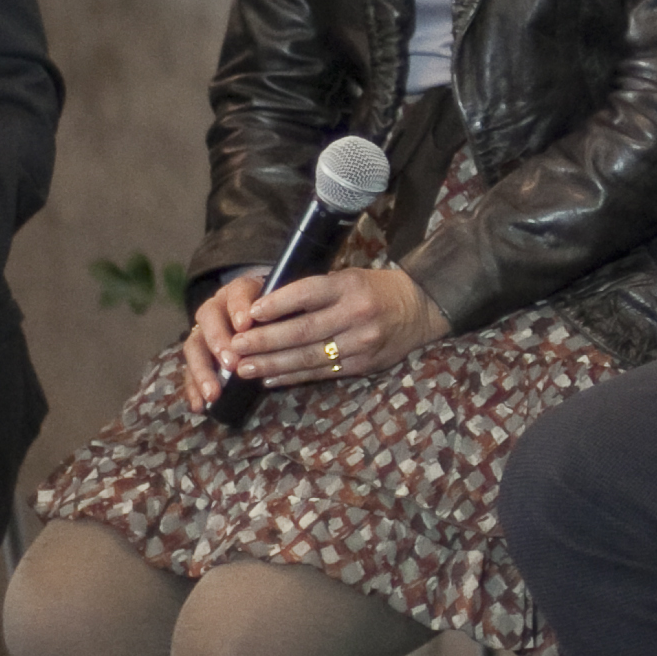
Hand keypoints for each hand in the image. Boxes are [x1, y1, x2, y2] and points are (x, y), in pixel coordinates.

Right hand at [182, 272, 270, 410]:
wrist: (263, 318)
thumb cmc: (276, 312)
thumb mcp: (282, 308)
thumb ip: (282, 315)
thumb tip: (283, 332)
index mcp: (240, 291)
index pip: (238, 291)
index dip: (239, 307)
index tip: (245, 325)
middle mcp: (217, 307)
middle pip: (208, 317)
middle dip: (218, 340)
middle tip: (231, 363)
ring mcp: (204, 331)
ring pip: (194, 345)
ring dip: (202, 370)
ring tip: (213, 393)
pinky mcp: (199, 353)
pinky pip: (189, 369)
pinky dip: (193, 388)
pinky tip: (199, 405)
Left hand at [227, 265, 449, 385]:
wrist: (420, 308)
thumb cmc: (375, 289)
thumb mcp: (349, 277)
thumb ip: (316, 291)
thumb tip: (268, 306)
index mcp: (349, 286)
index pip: (308, 293)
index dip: (277, 303)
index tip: (250, 312)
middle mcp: (355, 314)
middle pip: (303, 330)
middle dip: (265, 341)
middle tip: (236, 346)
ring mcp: (360, 343)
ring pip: (309, 357)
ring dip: (272, 364)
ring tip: (244, 368)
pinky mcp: (363, 365)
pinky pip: (322, 373)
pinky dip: (293, 376)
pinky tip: (270, 378)